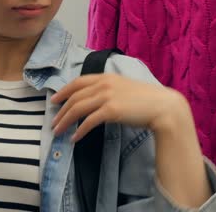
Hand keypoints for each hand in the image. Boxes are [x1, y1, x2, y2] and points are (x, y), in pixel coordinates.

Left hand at [50, 73, 191, 141]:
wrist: (163, 107)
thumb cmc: (146, 99)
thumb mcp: (125, 87)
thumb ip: (110, 89)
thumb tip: (96, 99)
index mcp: (106, 77)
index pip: (78, 82)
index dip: (64, 91)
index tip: (54, 100)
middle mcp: (104, 84)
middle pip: (74, 97)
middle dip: (61, 110)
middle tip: (53, 122)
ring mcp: (107, 97)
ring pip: (77, 109)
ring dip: (65, 121)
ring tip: (58, 131)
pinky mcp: (111, 111)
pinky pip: (88, 122)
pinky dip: (79, 130)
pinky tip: (74, 138)